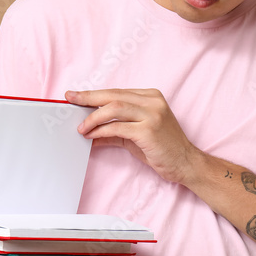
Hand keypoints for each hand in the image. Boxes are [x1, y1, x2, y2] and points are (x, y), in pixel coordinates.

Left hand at [65, 88, 202, 185]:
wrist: (185, 163)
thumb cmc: (162, 148)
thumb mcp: (135, 135)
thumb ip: (114, 130)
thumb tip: (89, 131)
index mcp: (150, 97)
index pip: (116, 92)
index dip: (94, 94)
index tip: (75, 95)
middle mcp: (152, 101)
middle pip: (113, 95)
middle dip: (88, 98)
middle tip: (70, 99)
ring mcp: (152, 114)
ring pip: (114, 108)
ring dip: (93, 117)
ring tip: (81, 128)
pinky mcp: (149, 130)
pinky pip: (117, 127)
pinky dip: (101, 131)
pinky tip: (92, 136)